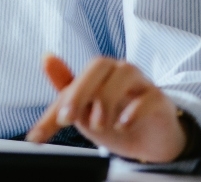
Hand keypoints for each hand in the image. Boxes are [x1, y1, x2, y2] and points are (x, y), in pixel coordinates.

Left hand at [26, 54, 186, 162]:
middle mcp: (119, 72)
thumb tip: (46, 57)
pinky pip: (150, 96)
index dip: (57, 106)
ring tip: (99, 124)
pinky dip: (135, 110)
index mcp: (97, 74)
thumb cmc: (114, 120)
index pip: (73, 82)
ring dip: (106, 99)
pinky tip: (122, 125)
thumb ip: (65, 92)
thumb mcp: (84, 112)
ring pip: (125, 73)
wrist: (149, 143)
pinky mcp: (160, 100)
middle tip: (69, 119)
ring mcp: (142, 83)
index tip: (40, 134)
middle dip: (80, 91)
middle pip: (99, 65)